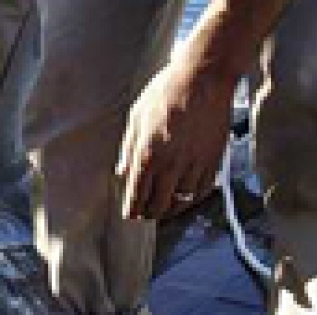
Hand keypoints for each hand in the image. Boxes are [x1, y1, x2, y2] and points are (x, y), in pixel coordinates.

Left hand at [117, 62, 237, 219]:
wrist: (204, 78)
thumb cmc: (166, 92)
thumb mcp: (136, 118)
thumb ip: (128, 149)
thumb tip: (121, 172)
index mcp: (147, 155)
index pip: (136, 194)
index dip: (132, 209)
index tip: (129, 216)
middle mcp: (171, 165)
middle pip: (158, 204)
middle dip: (149, 214)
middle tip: (144, 216)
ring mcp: (195, 164)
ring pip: (181, 201)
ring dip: (170, 210)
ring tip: (163, 212)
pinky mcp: (214, 159)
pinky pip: (203, 190)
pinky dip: (193, 200)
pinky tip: (186, 199)